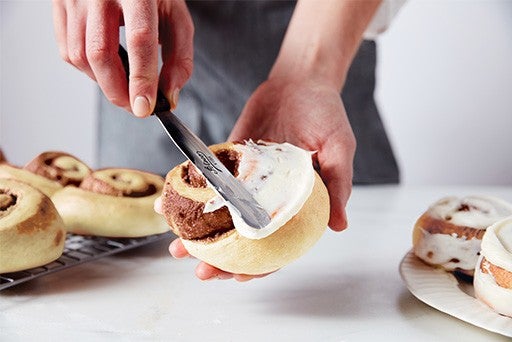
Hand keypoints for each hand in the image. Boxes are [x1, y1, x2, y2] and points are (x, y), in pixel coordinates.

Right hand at [52, 0, 192, 115]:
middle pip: (100, 53)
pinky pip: (68, 51)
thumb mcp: (176, 17)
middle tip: (136, 106)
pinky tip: (106, 67)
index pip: (139, 39)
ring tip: (124, 84)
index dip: (142, 78)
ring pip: (80, 56)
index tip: (145, 108)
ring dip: (103, 82)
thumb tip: (169, 96)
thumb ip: (179, 57)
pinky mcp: (60, 6)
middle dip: (118, 91)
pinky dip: (88, 70)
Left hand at [168, 75, 355, 280]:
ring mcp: (246, 181)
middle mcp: (268, 197)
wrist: (300, 79)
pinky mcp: (228, 160)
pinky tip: (168, 203)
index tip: (239, 279)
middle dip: (221, 259)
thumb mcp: (340, 148)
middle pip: (243, 238)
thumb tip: (340, 225)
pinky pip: (206, 181)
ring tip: (176, 247)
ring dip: (199, 233)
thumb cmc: (326, 113)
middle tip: (200, 272)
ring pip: (220, 216)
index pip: (278, 245)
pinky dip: (188, 194)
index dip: (261, 266)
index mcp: (296, 203)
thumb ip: (338, 185)